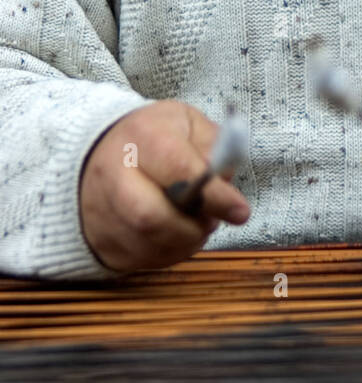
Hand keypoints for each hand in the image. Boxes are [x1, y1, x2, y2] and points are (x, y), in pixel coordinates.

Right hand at [79, 100, 249, 272]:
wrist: (101, 154)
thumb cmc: (156, 138)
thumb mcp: (189, 123)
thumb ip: (213, 145)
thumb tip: (221, 178)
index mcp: (141, 137)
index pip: (177, 170)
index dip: (212, 195)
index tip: (239, 210)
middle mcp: (112, 174)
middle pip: (151, 217)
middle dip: (193, 227)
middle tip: (212, 220)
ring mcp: (101, 212)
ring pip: (150, 244)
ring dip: (186, 241)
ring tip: (196, 222)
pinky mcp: (103, 241)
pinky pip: (144, 260)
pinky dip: (171, 252)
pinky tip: (177, 232)